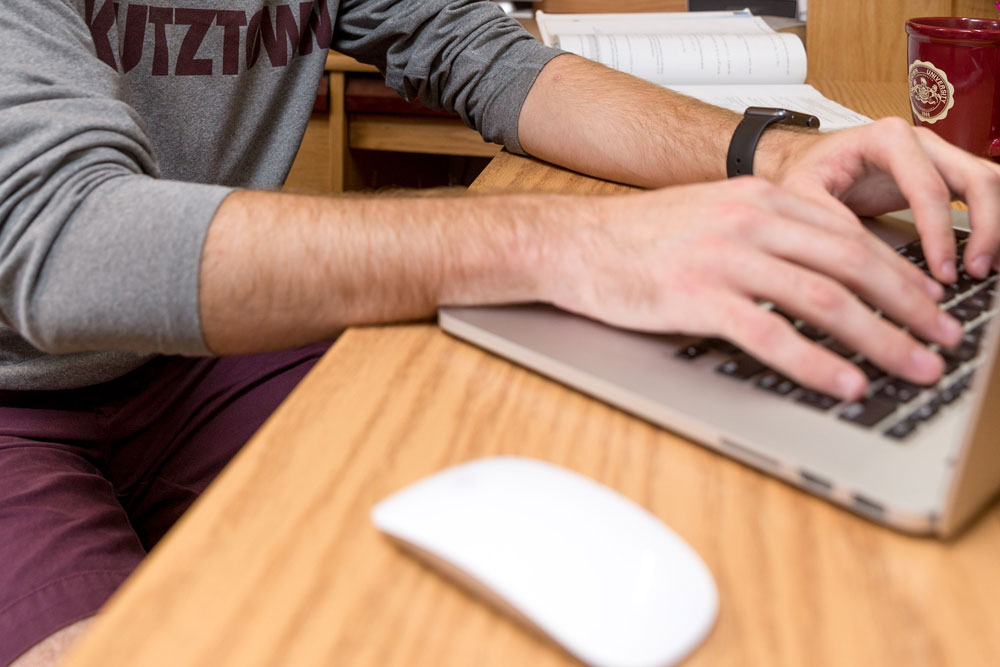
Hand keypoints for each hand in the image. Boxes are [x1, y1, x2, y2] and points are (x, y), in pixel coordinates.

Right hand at [546, 178, 962, 400]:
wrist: (573, 242)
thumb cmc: (638, 238)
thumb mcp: (712, 216)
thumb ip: (765, 235)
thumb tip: (820, 274)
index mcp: (759, 199)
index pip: (850, 236)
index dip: (900, 274)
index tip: (928, 305)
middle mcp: (750, 221)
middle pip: (852, 265)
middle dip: (908, 308)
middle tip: (941, 341)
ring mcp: (723, 257)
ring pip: (823, 299)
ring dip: (878, 338)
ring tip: (911, 367)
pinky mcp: (696, 296)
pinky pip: (770, 332)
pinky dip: (815, 361)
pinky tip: (842, 381)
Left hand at [759, 118, 999, 283]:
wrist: (805, 161)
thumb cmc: (804, 171)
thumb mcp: (798, 192)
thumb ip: (824, 216)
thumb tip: (859, 252)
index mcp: (887, 138)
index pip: (930, 188)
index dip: (940, 233)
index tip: (942, 271)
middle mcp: (921, 141)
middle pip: (977, 179)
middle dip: (986, 228)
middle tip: (976, 271)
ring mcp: (936, 156)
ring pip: (988, 184)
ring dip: (994, 226)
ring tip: (985, 268)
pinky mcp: (941, 176)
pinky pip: (979, 195)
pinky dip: (989, 222)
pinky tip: (983, 255)